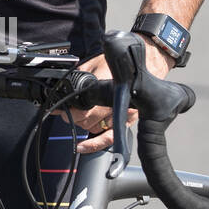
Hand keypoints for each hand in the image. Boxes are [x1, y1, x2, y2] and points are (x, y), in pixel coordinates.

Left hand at [69, 37, 172, 153]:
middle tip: (67, 112)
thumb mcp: (94, 64)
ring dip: (84, 125)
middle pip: (88, 120)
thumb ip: (80, 75)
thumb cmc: (120, 63)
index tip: (61, 110)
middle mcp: (117, 103)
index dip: (71, 111)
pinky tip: (83, 146)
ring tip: (79, 117)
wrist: (147, 63)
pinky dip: (95, 143)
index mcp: (107, 88)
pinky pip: (110, 137)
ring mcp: (124, 114)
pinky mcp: (128, 121)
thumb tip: (65, 84)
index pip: (85, 108)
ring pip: (96, 129)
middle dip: (74, 117)